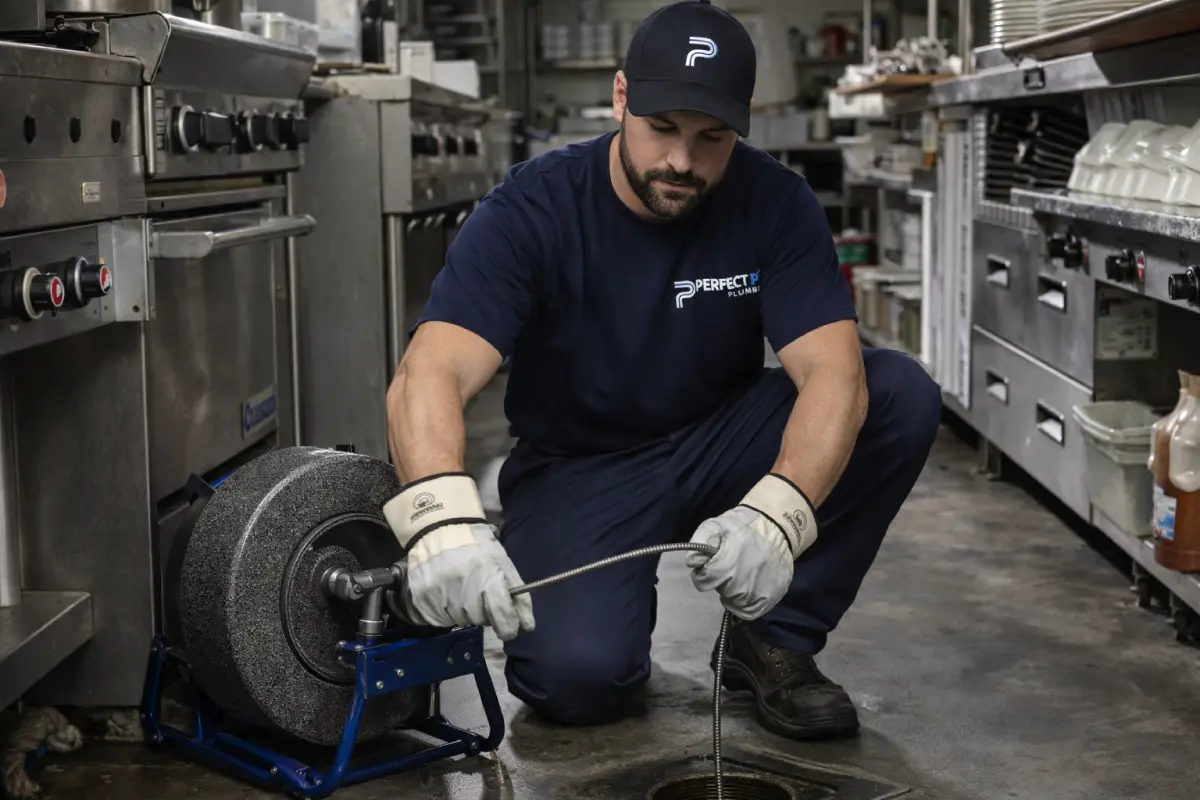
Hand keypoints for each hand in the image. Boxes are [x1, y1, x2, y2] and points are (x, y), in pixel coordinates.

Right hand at [382, 473, 534, 640]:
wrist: (439, 530)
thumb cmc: (476, 547)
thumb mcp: (503, 564)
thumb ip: (517, 594)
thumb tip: (527, 624)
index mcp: (488, 577)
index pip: (502, 614)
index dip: (508, 626)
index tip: (509, 629)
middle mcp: (463, 589)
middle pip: (480, 619)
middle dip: (484, 612)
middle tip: (479, 594)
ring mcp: (440, 596)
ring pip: (460, 620)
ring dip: (464, 611)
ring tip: (460, 589)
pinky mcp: (422, 600)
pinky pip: (439, 618)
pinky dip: (445, 610)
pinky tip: (446, 592)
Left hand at [687, 474, 818, 619]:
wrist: (775, 528)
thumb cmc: (742, 527)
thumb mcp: (715, 525)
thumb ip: (700, 541)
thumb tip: (692, 561)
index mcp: (726, 566)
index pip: (704, 582)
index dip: (704, 573)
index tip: (711, 566)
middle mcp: (742, 585)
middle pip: (721, 592)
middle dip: (721, 581)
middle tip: (729, 568)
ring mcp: (759, 593)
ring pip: (736, 603)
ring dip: (733, 593)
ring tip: (739, 577)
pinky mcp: (772, 598)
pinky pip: (751, 611)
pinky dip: (745, 605)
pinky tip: (745, 592)